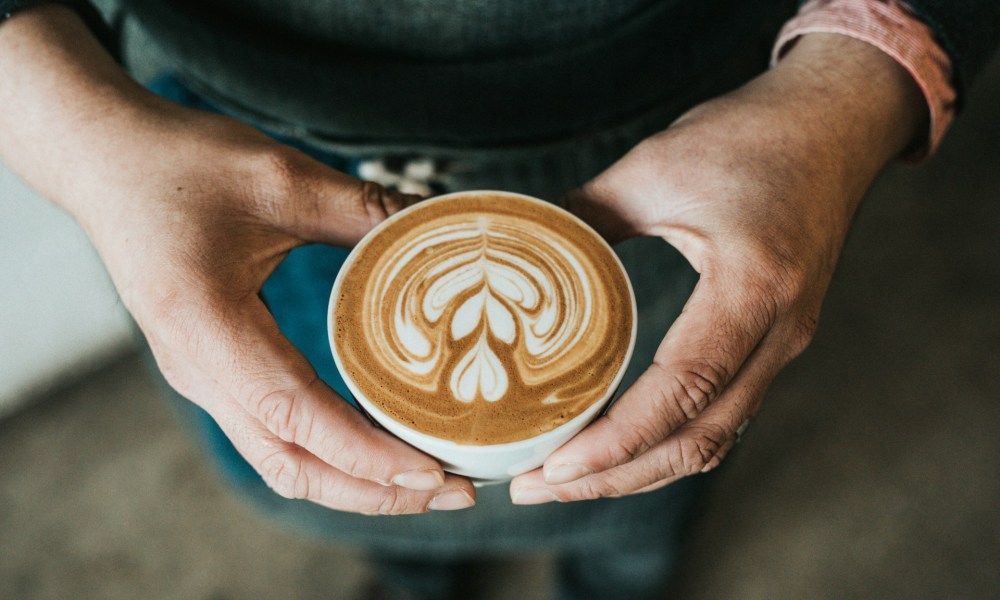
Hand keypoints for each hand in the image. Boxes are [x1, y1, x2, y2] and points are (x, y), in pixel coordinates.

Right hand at [0, 6, 475, 513]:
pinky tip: (378, 445)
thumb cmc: (179, 163)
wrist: (103, 160)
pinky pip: (274, 435)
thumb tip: (441, 227)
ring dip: (354, 482)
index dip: (366, 454)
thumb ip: (363, 210)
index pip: (296, 416)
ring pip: (281, 460)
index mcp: (206, 327)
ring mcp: (201, 376)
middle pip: (291, 464)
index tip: (431, 472)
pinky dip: (330, 455)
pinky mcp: (212, 370)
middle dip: (374, 491)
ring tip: (426, 482)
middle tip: (453, 492)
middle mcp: (198, 370)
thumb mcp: (280, 177)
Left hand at [510, 33, 925, 502]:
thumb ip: (583, 215)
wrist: (834, 123)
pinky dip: (667, 445)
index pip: (685, 389)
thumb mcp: (655, 167)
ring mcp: (782, 344)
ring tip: (565, 480)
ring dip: (638, 470)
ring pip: (712, 439)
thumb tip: (517, 250)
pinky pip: (723, 416)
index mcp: (754, 286)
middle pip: (697, 439)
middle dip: (613, 477)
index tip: (554, 465)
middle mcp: (779, 331)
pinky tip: (619, 447)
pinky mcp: (773, 343)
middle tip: (535, 487)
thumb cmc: (753, 136)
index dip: (617, 439)